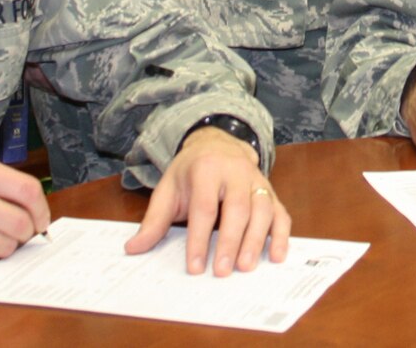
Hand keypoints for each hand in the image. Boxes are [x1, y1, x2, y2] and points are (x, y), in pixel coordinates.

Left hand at [125, 127, 289, 274]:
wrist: (216, 144)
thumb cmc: (190, 171)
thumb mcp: (168, 189)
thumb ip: (154, 220)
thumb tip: (134, 248)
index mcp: (206, 169)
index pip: (204, 207)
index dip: (199, 239)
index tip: (195, 267)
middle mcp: (236, 172)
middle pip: (237, 208)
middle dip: (230, 242)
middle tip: (223, 271)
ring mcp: (256, 180)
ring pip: (262, 210)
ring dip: (257, 240)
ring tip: (246, 266)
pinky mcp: (270, 191)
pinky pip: (280, 212)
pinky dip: (282, 234)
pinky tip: (278, 255)